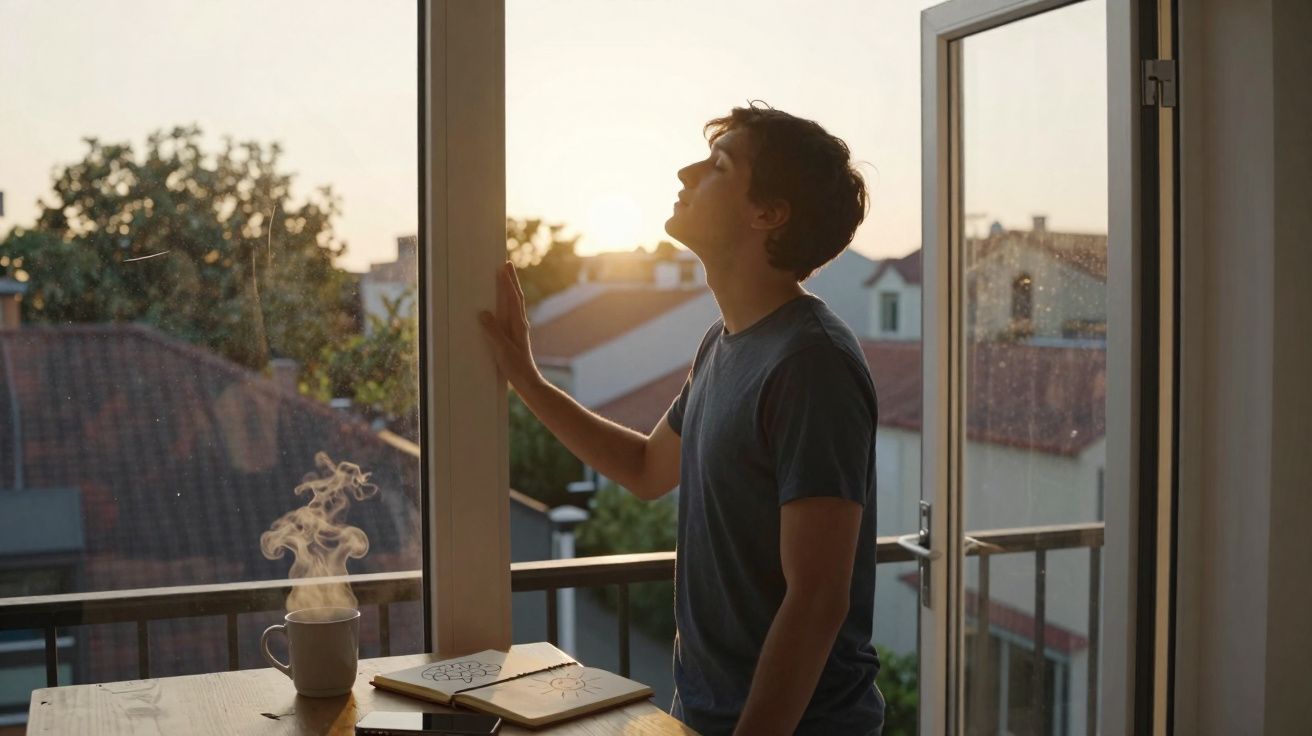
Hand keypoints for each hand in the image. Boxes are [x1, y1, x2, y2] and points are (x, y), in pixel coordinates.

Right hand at [477, 261, 541, 391]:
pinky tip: (502, 305)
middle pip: (516, 297)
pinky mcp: (514, 336)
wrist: (528, 382)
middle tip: (506, 264)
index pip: (513, 298)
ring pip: (514, 304)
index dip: (508, 282)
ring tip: (504, 278)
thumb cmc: (516, 367)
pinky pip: (510, 314)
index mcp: (517, 324)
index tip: (504, 267)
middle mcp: (519, 324)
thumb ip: (493, 331)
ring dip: (510, 290)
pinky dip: (507, 303)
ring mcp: (518, 329)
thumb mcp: (502, 349)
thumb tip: (483, 313)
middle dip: (511, 280)